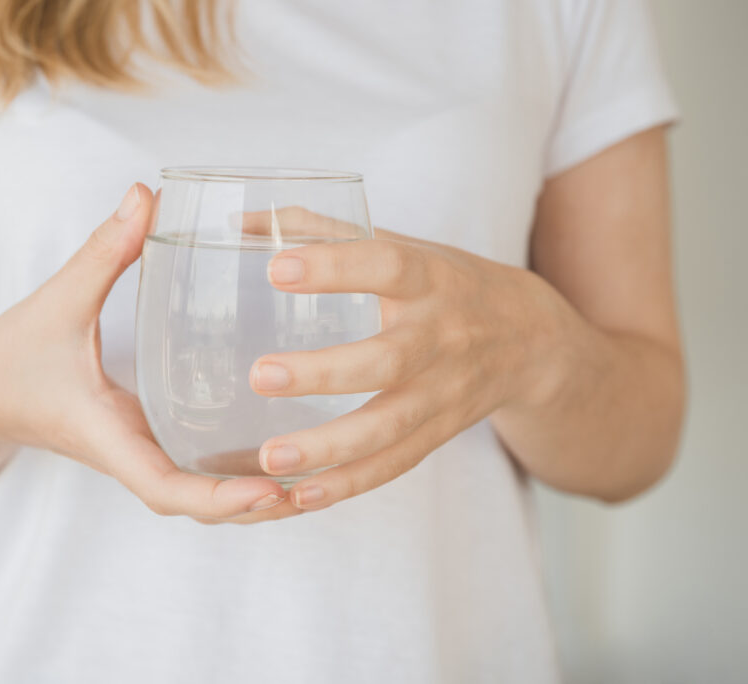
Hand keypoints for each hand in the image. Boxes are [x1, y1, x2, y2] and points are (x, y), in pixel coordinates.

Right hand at [0, 185, 288, 521]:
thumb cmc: (5, 359)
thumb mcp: (56, 301)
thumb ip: (103, 250)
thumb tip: (146, 193)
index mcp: (103, 434)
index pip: (163, 487)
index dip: (218, 498)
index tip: (270, 492)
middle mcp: (124, 454)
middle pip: (194, 506)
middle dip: (250, 508)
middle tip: (314, 489)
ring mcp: (132, 454)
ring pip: (195, 498)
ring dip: (247, 501)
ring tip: (311, 484)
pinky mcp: (136, 444)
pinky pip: (187, 475)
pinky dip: (228, 481)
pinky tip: (271, 459)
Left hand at [248, 219, 564, 510]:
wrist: (532, 338)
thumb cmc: (444, 282)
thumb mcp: (402, 244)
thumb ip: (322, 229)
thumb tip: (241, 221)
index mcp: (429, 279)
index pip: (386, 267)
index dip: (334, 267)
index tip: (276, 269)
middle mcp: (440, 337)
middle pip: (387, 359)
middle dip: (324, 372)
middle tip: (260, 375)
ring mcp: (443, 392)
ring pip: (389, 426)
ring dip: (329, 446)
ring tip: (270, 457)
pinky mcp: (438, 432)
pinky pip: (394, 464)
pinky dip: (349, 484)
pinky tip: (302, 494)